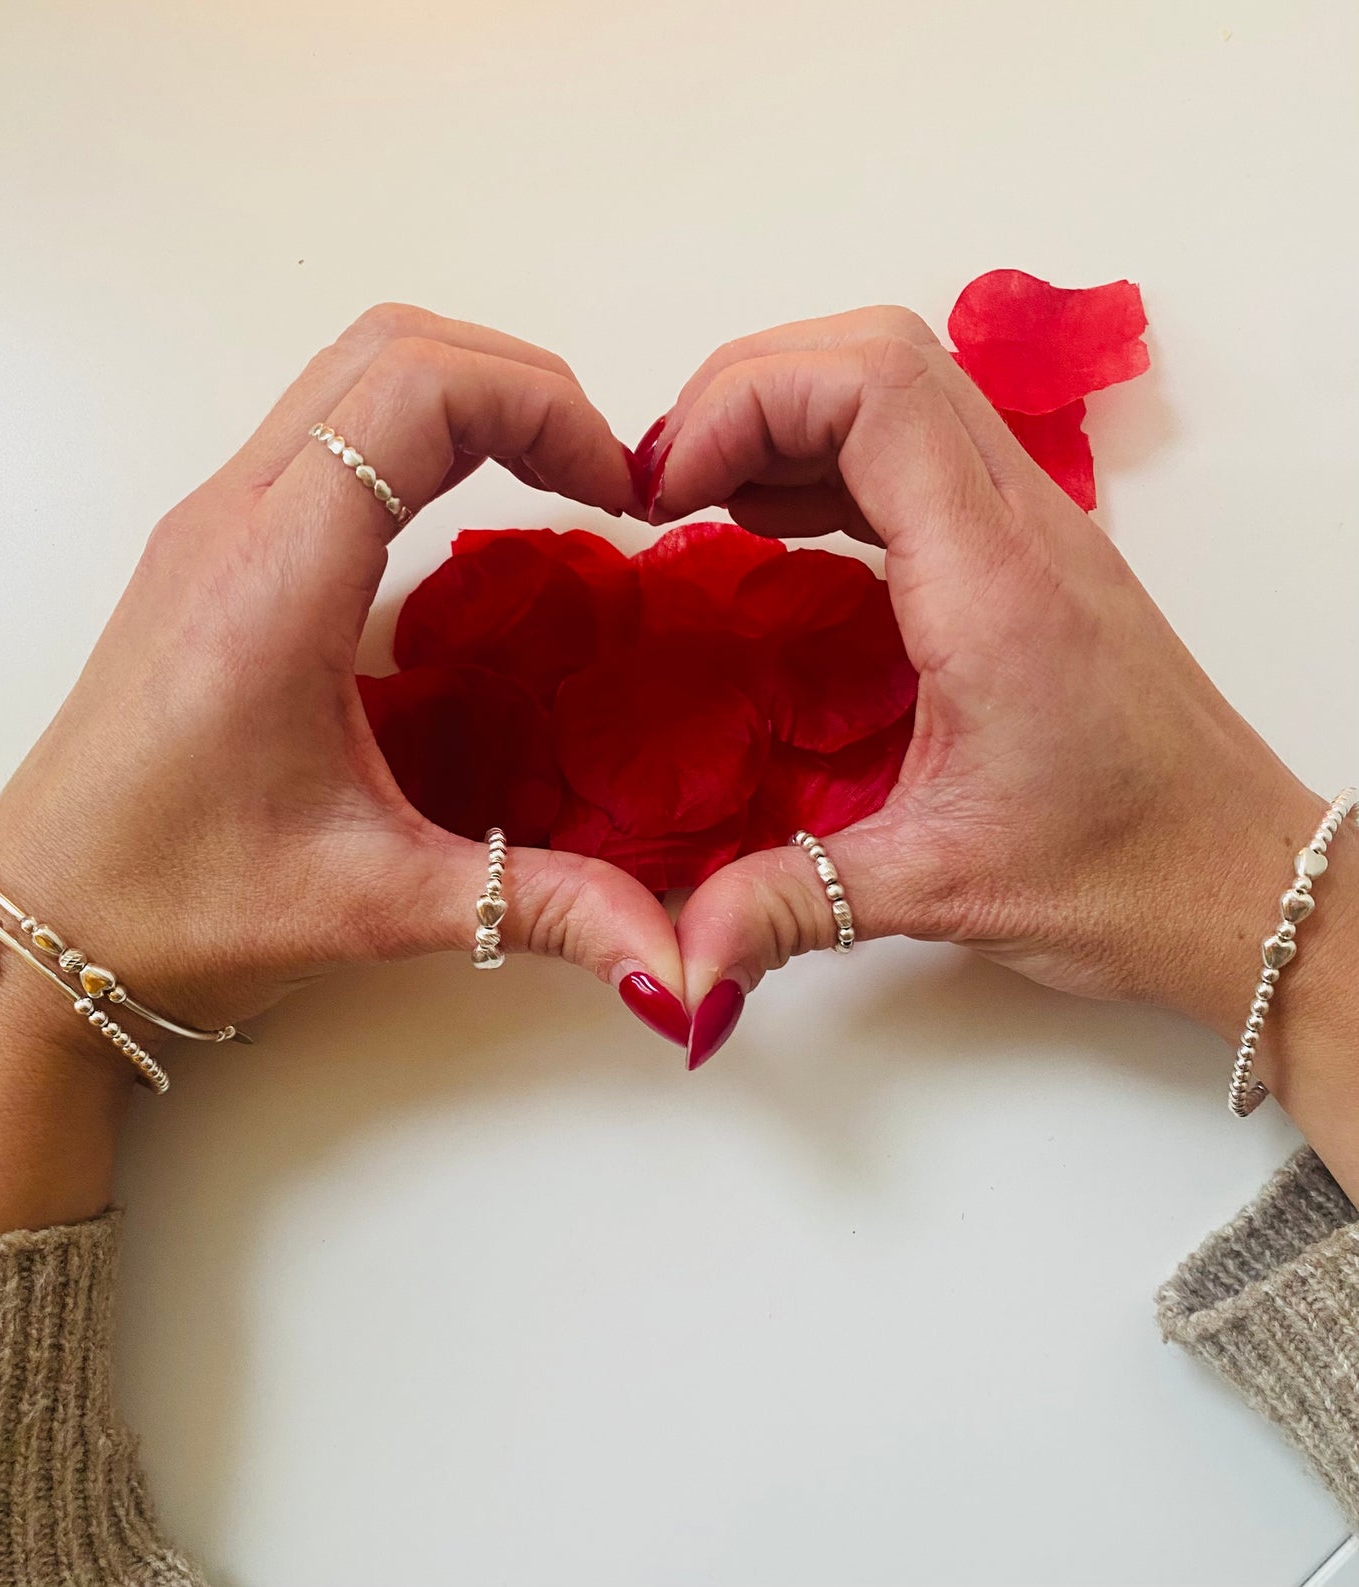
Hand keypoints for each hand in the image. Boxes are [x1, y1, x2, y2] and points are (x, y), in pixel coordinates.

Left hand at [0, 305, 684, 1235]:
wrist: (45, 926)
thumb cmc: (177, 903)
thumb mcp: (375, 903)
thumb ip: (540, 910)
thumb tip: (676, 958)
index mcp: (274, 579)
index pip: (418, 391)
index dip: (544, 408)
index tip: (616, 493)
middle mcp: (234, 520)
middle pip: (390, 346)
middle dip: (522, 383)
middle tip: (600, 476)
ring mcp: (213, 524)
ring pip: (350, 370)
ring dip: (466, 392)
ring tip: (550, 479)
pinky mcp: (211, 550)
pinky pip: (322, 426)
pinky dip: (416, 428)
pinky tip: (462, 519)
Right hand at [647, 308, 1350, 1079]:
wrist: (1244, 881)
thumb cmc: (1127, 871)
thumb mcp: (939, 890)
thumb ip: (790, 908)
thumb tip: (680, 963)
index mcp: (995, 583)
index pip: (873, 389)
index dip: (745, 402)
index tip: (667, 489)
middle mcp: (1023, 526)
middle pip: (878, 354)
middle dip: (747, 390)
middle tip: (665, 482)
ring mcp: (1034, 529)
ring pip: (903, 385)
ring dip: (788, 412)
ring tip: (700, 495)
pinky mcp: (1027, 555)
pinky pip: (918, 449)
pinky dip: (829, 455)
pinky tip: (773, 524)